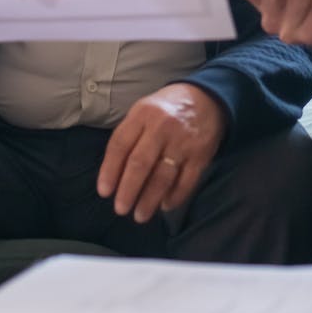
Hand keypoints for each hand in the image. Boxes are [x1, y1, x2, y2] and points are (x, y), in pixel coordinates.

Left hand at [97, 83, 226, 223]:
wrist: (207, 97)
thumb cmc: (166, 109)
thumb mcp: (143, 111)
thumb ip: (129, 136)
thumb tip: (113, 173)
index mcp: (143, 114)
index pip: (120, 145)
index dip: (109, 170)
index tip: (104, 192)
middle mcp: (162, 127)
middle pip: (140, 163)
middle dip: (128, 190)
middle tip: (120, 209)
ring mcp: (183, 142)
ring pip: (163, 176)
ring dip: (150, 200)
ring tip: (140, 215)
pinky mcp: (201, 154)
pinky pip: (187, 181)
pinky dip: (176, 197)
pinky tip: (165, 206)